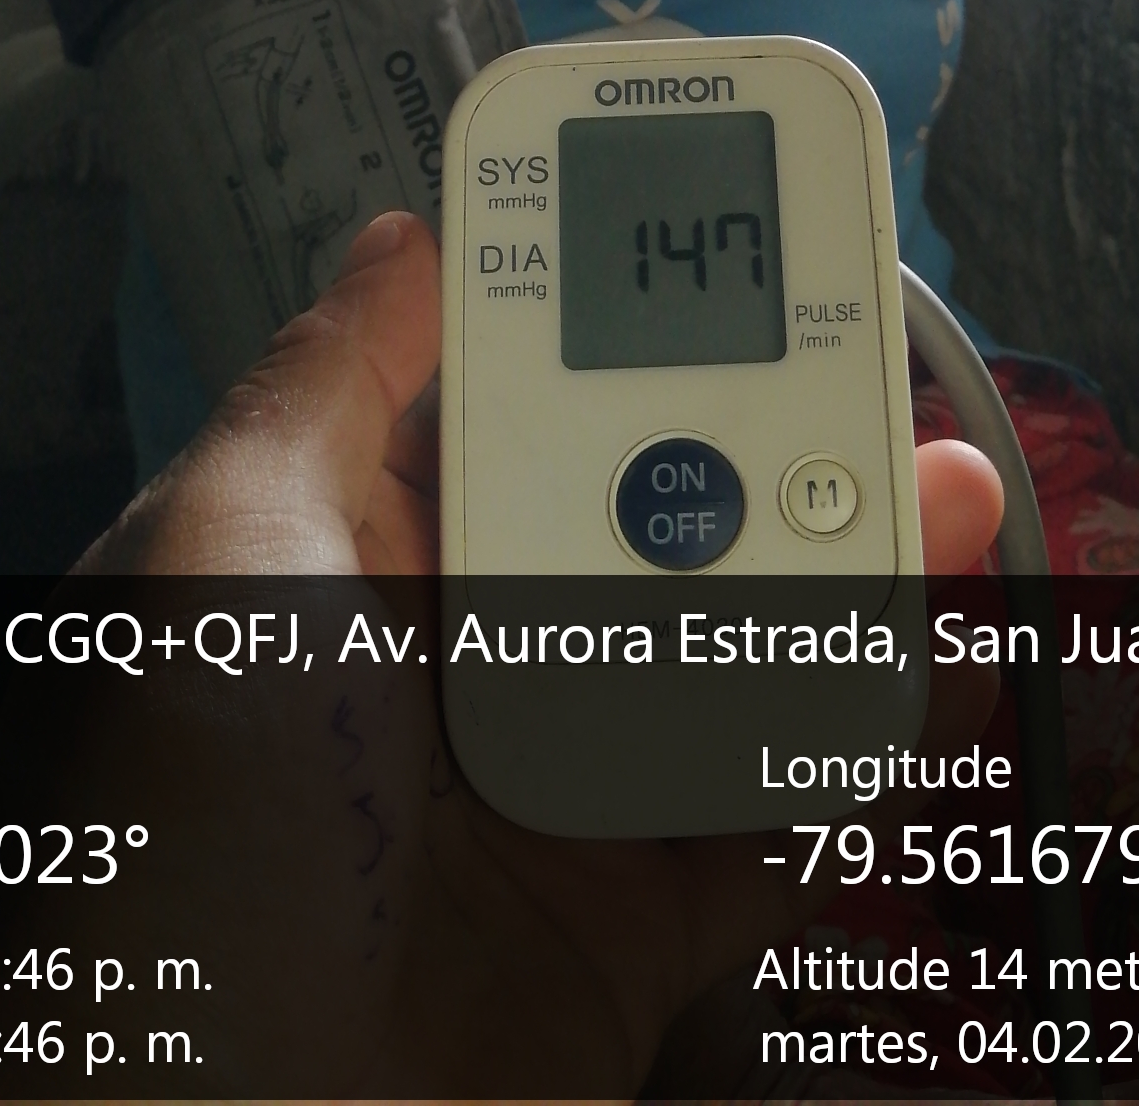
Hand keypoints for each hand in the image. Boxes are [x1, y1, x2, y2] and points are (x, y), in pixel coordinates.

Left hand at [67, 212, 1005, 1096]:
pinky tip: (942, 659)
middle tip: (871, 350)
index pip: (494, 395)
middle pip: (642, 506)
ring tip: (947, 484)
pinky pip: (777, 812)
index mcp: (344, 560)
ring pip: (730, 642)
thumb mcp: (213, 554)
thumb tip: (399, 233)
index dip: (601, 303)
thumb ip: (324, 389)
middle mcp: (454, 661)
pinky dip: (867, 739)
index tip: (714, 215)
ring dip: (847, 562)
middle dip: (766, 423)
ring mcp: (554, 790)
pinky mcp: (633, 923)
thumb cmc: (190, 830)